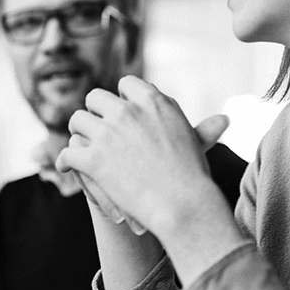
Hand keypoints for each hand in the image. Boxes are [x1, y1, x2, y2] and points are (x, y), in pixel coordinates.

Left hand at [56, 76, 233, 242]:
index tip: (120, 111)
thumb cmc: (194, 177)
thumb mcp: (196, 144)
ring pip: (77, 120)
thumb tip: (224, 119)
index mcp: (153, 100)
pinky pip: (68, 151)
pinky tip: (66, 166)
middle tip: (96, 128)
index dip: (121, 98)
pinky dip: (64, 160)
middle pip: (96, 98)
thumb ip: (202, 129)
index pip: (127, 84)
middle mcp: (127, 110)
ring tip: (80, 145)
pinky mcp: (92, 158)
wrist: (182, 205)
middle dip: (94, 112)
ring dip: (78, 133)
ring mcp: (108, 133)